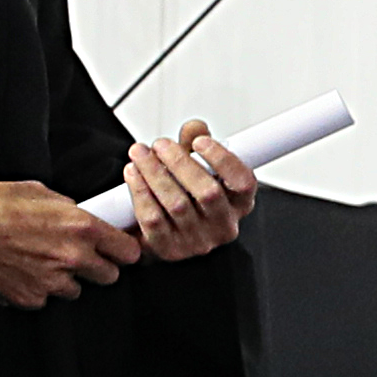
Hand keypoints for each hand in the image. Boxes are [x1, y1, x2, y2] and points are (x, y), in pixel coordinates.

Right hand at [0, 178, 137, 307]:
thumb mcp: (41, 192)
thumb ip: (70, 209)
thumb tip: (80, 215)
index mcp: (82, 227)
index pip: (129, 251)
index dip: (123, 251)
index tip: (117, 250)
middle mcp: (73, 257)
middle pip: (109, 276)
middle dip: (98, 267)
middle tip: (79, 256)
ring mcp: (52, 282)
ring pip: (76, 290)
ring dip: (66, 279)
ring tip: (42, 261)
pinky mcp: (31, 298)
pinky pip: (45, 298)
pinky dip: (37, 288)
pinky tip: (22, 271)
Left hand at [121, 121, 258, 261]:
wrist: (163, 229)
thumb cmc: (186, 194)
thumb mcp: (196, 165)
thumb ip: (196, 143)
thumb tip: (195, 127)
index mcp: (239, 204)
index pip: (243, 183)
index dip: (223, 160)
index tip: (200, 141)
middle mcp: (224, 226)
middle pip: (208, 193)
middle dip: (180, 162)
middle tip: (160, 144)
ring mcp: (198, 241)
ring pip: (176, 205)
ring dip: (154, 173)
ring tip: (140, 153)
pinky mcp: (170, 249)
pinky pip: (153, 219)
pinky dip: (139, 192)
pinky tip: (133, 174)